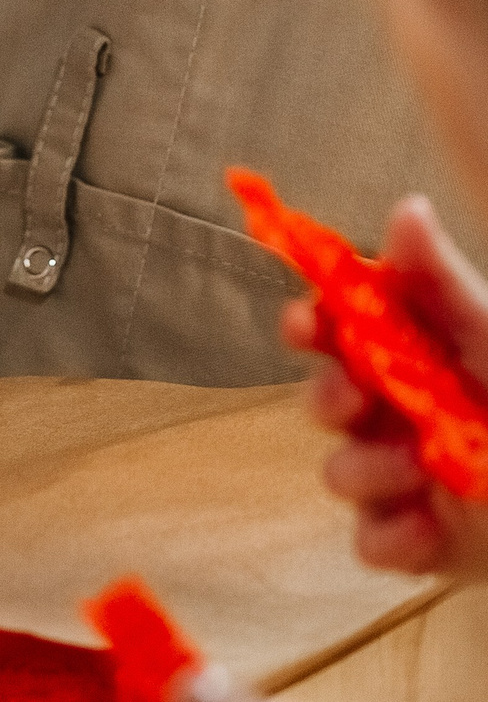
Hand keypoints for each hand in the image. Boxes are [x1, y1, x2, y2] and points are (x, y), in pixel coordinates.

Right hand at [286, 194, 487, 580]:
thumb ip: (445, 282)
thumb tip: (407, 205)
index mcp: (417, 360)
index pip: (336, 334)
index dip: (307, 327)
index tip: (303, 326)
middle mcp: (403, 416)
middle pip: (323, 401)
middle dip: (327, 399)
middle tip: (356, 401)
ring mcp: (409, 481)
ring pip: (339, 473)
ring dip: (365, 471)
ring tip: (418, 472)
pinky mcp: (421, 542)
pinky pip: (371, 542)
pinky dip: (391, 538)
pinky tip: (429, 528)